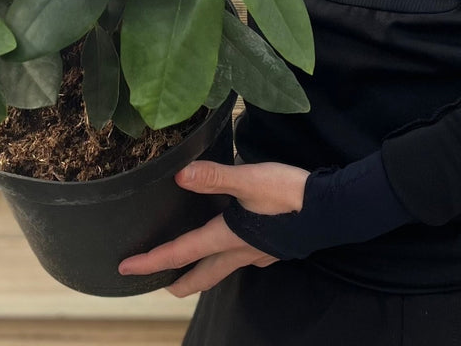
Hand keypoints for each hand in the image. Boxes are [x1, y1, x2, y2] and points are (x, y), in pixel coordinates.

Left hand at [118, 159, 309, 296]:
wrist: (334, 208)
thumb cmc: (290, 195)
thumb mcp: (251, 179)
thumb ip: (215, 177)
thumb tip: (179, 175)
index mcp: (228, 237)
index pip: (182, 253)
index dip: (153, 261)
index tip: (126, 269)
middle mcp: (241, 252)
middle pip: (202, 275)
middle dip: (178, 282)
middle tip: (159, 285)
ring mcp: (259, 252)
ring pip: (223, 269)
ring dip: (202, 271)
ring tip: (191, 265)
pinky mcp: (275, 246)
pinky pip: (242, 258)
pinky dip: (226, 257)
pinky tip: (233, 243)